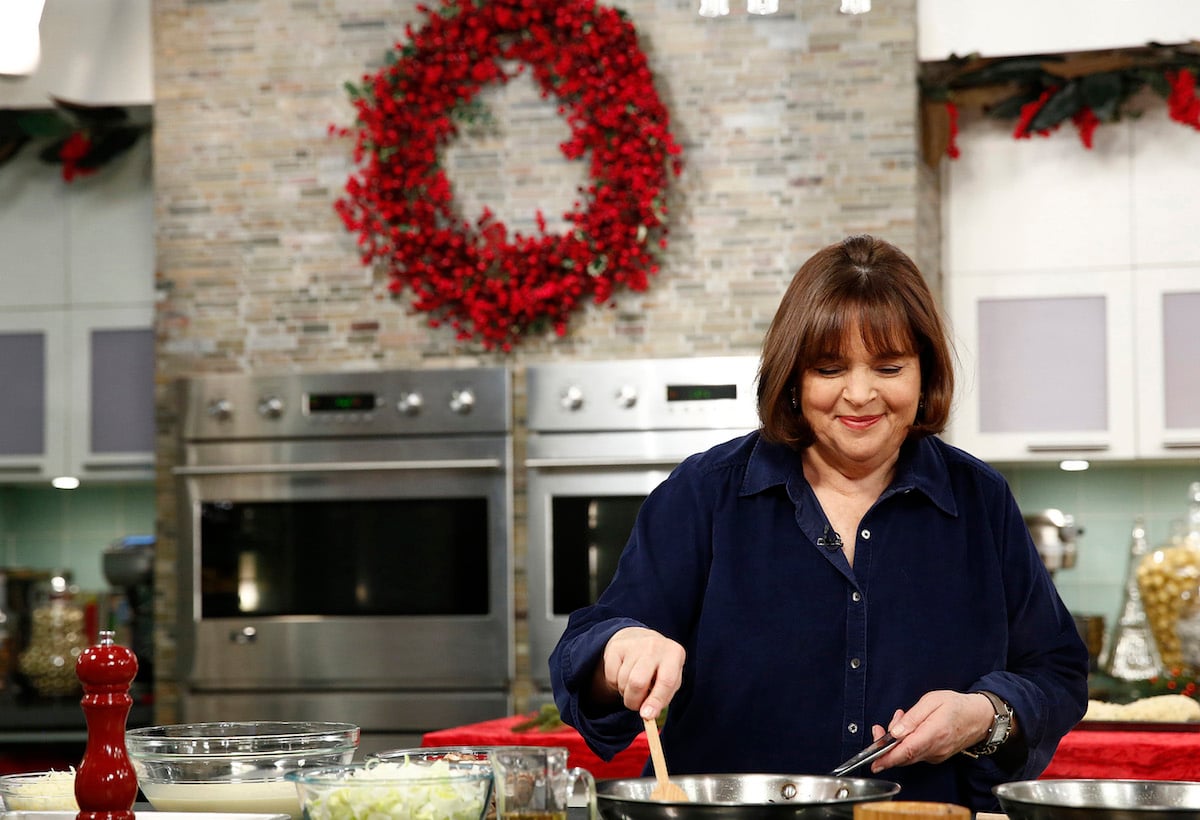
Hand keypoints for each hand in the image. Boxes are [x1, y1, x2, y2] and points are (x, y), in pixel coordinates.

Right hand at [594, 626, 685, 719]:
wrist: (639, 639)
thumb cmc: (659, 667)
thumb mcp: (670, 680)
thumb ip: (662, 699)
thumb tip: (647, 715)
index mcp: (674, 653)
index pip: (666, 681)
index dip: (656, 701)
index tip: (647, 716)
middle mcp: (655, 646)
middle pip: (638, 682)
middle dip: (634, 701)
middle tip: (636, 705)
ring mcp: (634, 644)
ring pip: (623, 681)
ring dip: (626, 693)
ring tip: (634, 685)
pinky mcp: (616, 646)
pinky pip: (611, 677)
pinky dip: (615, 684)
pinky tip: (624, 674)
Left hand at [867, 690, 996, 771]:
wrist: (980, 717)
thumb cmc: (957, 706)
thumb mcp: (932, 701)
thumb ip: (913, 717)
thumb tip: (896, 731)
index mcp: (934, 733)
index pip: (907, 751)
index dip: (888, 758)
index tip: (874, 762)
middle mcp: (935, 749)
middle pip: (904, 756)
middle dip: (885, 746)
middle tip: (879, 729)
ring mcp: (937, 755)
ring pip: (908, 755)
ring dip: (897, 741)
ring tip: (900, 717)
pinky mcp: (937, 756)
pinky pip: (916, 753)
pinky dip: (906, 742)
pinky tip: (909, 727)